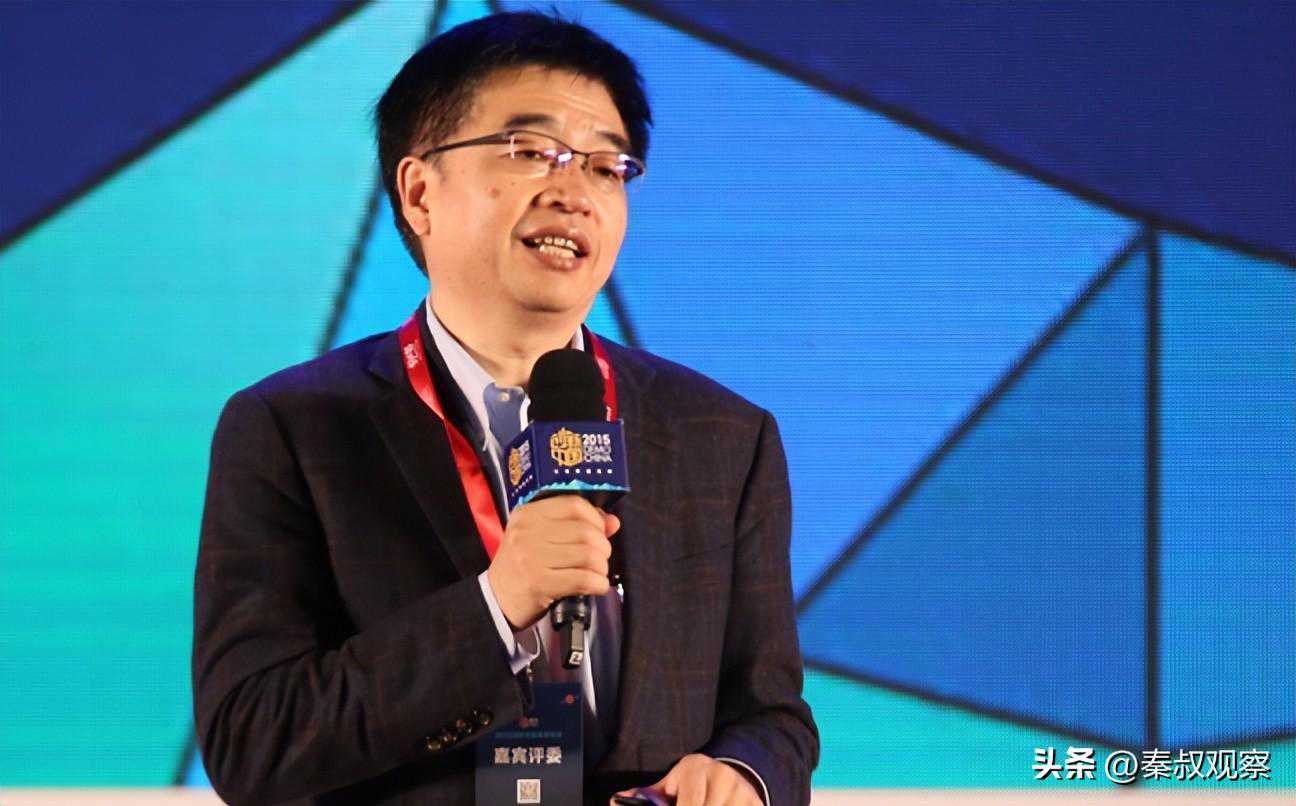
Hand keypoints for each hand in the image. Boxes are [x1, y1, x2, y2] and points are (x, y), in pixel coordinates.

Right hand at [486, 496, 618, 628]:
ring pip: (588, 555)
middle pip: (585, 531)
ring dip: (601, 567)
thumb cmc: (523, 564)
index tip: (600, 532)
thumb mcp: (541, 537)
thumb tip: (613, 522)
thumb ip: (576, 525)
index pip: (574, 505)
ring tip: (597, 573)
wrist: (495, 598)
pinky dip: (598, 584)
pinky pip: (583, 579)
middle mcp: (527, 532)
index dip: (596, 518)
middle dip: (603, 547)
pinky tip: (597, 586)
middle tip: (600, 558)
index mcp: (528, 513)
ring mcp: (532, 557)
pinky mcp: (539, 583)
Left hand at [613, 754, 761, 805]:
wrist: (731, 773)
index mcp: (695, 770)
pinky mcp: (758, 804)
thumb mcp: (670, 785)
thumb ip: (647, 797)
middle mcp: (722, 776)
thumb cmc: (691, 785)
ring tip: (704, 804)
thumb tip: (616, 801)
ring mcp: (742, 792)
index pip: (689, 804)